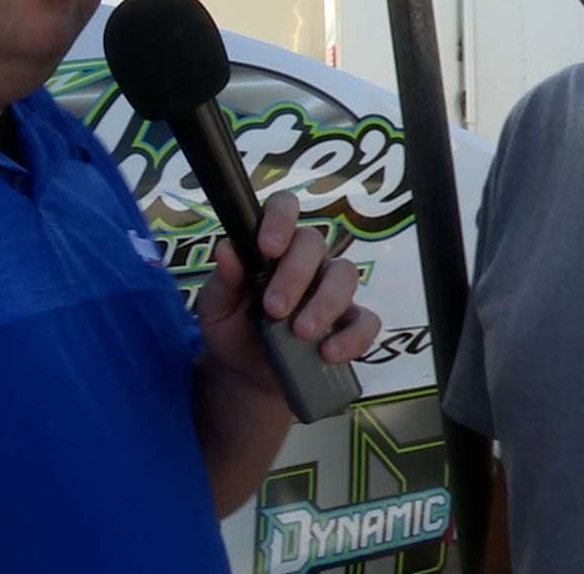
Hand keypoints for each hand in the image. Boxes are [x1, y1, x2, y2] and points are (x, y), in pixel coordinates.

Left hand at [194, 191, 381, 399]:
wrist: (245, 376)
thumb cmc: (232, 329)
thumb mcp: (215, 308)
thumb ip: (223, 280)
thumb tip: (226, 249)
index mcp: (273, 245)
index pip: (284, 207)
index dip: (281, 219)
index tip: (268, 247)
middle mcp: (307, 260)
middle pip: (315, 243)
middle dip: (295, 275)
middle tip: (274, 309)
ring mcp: (332, 290)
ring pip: (346, 275)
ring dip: (325, 303)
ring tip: (301, 332)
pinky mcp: (350, 324)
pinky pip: (367, 321)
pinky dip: (352, 337)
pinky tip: (329, 352)